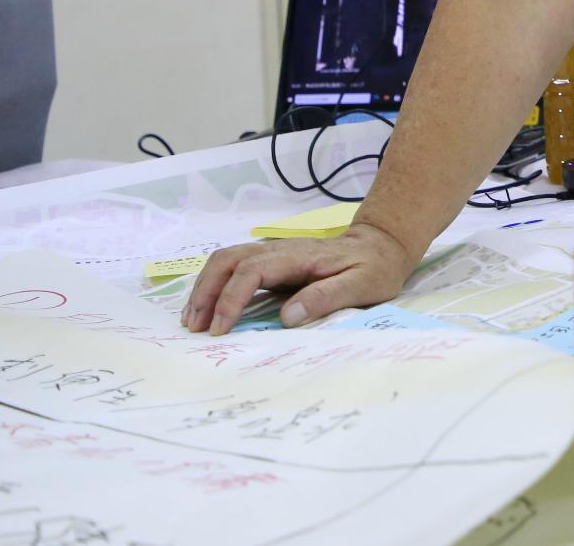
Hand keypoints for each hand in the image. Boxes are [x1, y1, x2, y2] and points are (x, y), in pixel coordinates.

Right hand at [182, 220, 419, 334]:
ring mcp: (273, 254)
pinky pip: (234, 268)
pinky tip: (209, 309)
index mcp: (298, 256)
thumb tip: (288, 317)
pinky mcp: (272, 262)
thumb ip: (326, 298)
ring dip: (205, 287)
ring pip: (226, 260)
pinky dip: (215, 285)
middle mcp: (279, 250)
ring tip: (192, 321)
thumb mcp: (362, 285)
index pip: (252, 272)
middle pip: (228, 260)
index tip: (220, 328)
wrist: (381, 245)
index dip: (231, 299)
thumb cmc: (374, 268)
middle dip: (206, 291)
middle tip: (194, 327)